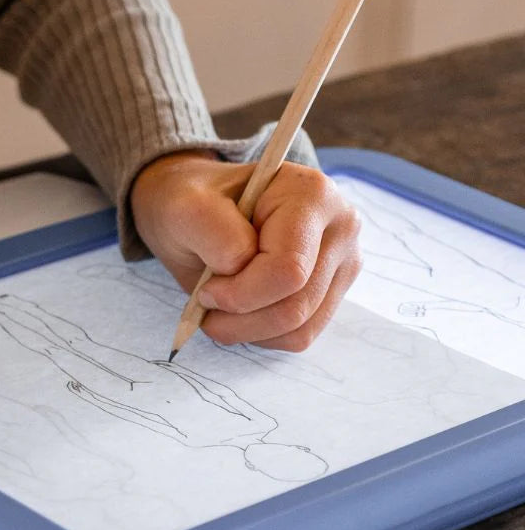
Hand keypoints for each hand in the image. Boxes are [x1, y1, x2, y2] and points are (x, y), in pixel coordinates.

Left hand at [130, 150, 361, 350]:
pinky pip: (302, 335)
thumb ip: (213, 232)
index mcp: (311, 194)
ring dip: (249, 330)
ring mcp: (343, 260)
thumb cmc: (192, 202)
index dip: (239, 294)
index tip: (204, 288)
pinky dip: (262, 334)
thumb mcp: (186, 206)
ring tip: (218, 308)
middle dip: (241, 317)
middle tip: (206, 302)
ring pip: (302, 328)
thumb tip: (240, 267)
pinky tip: (238, 309)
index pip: (287, 270)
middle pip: (297, 304)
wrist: (199, 208)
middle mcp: (340, 226)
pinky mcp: (333, 290)